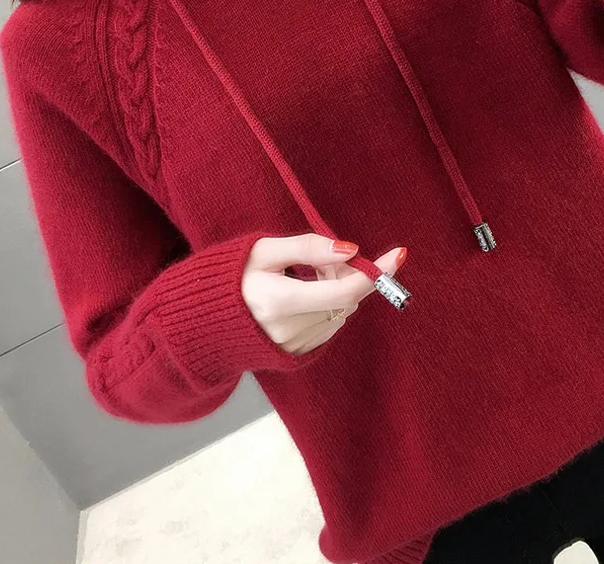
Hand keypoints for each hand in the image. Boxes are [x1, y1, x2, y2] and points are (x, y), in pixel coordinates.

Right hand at [242, 233, 407, 354]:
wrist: (204, 319)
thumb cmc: (233, 276)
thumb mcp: (264, 250)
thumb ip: (308, 248)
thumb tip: (351, 250)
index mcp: (280, 301)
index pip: (345, 290)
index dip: (376, 273)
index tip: (399, 254)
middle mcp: (290, 330)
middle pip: (347, 299)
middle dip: (348, 274)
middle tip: (324, 258)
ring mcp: (294, 346)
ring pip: (341, 312)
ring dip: (338, 290)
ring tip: (305, 278)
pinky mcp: (297, 354)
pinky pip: (330, 326)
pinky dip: (328, 306)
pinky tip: (304, 296)